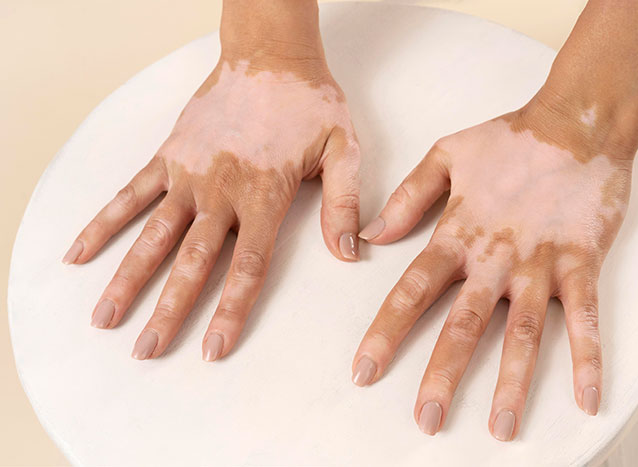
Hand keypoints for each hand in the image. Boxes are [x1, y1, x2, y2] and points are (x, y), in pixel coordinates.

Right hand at [63, 44, 359, 360]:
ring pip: (152, 235)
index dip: (229, 311)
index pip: (246, 266)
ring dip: (127, 278)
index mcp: (264, 195)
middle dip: (168, 310)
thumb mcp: (344, 148)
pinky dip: (104, 223)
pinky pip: (131, 193)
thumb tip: (350, 252)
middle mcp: (221, 190)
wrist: (270, 53)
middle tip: (146, 351)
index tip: (211, 349)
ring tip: (105, 317)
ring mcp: (189, 173)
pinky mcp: (169, 155)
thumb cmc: (309, 102)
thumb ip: (344, 202)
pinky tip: (80, 252)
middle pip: (191, 262)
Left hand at [351, 101, 632, 439]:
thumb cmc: (509, 139)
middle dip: (442, 374)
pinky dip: (587, 357)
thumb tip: (372, 234)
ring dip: (512, 383)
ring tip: (501, 426)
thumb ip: (408, 197)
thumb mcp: (446, 155)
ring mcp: (541, 263)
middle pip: (463, 325)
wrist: (574, 123)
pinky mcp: (582, 263)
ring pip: (522, 332)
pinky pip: (585, 317)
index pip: (412, 291)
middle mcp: (495, 258)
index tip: (364, 371)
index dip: (385, 333)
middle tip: (426, 418)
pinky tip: (586, 397)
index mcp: (459, 234)